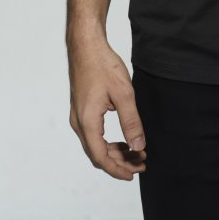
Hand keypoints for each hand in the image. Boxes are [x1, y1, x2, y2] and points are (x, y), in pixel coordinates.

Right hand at [67, 32, 146, 180]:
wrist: (86, 45)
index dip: (118, 169)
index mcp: (87, 122)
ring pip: (95, 145)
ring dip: (114, 152)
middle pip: (97, 154)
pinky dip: (108, 141)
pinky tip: (122, 138)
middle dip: (119, 162)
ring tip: (135, 151)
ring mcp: (78, 116)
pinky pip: (93, 134)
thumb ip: (131, 122)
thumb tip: (138, 146)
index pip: (101, 157)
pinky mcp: (81, 109)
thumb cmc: (102, 65)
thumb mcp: (123, 93)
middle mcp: (79, 123)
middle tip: (140, 163)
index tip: (134, 174)